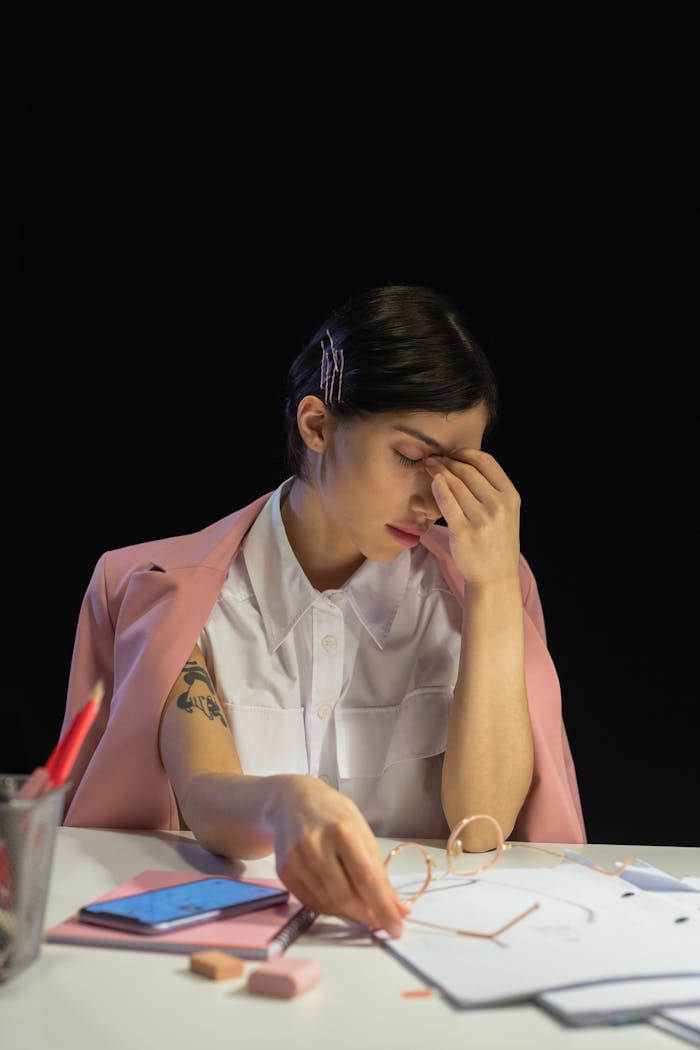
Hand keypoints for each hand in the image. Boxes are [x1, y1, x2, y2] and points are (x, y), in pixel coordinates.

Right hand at [271, 775, 406, 936]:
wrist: (292, 801)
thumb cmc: (333, 815)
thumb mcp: (362, 832)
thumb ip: (378, 871)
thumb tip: (398, 908)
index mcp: (342, 830)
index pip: (366, 879)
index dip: (383, 908)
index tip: (397, 928)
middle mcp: (315, 845)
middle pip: (344, 896)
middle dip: (367, 915)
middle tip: (381, 922)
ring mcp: (296, 859)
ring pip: (327, 904)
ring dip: (349, 913)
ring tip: (361, 907)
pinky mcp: (283, 871)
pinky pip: (310, 903)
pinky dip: (329, 908)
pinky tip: (339, 900)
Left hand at [425, 449, 520, 587]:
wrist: (495, 576)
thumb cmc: (497, 543)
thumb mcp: (506, 512)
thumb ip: (492, 489)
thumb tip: (466, 464)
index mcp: (511, 496)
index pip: (487, 462)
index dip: (466, 452)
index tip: (452, 453)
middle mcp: (498, 506)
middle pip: (468, 471)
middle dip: (448, 461)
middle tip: (434, 459)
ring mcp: (481, 519)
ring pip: (455, 484)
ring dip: (439, 471)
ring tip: (429, 467)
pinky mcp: (463, 532)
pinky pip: (446, 502)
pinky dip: (437, 488)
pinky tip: (432, 482)